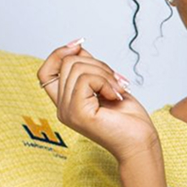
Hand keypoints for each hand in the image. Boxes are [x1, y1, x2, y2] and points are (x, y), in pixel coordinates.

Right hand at [37, 41, 158, 161]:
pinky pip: (86, 79)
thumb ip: (89, 69)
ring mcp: (68, 112)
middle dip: (97, 64)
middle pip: (67, 64)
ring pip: (77, 68)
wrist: (141, 142)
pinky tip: (116, 96)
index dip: (58, 53)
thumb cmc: (129, 119)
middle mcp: (62, 108)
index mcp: (66, 102)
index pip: (44, 72)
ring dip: (105, 73)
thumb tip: (76, 47)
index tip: (79, 44)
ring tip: (118, 90)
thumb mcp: (106, 84)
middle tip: (117, 81)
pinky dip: (106, 82)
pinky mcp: (78, 113)